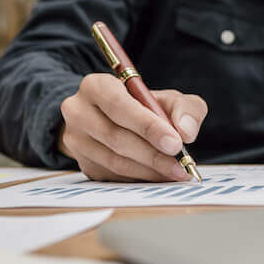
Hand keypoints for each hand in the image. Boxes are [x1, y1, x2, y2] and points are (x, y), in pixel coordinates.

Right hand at [58, 73, 207, 181]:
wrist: (119, 121)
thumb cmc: (145, 107)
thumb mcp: (168, 99)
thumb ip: (185, 108)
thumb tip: (186, 131)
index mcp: (96, 86)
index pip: (119, 105)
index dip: (148, 126)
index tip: (175, 143)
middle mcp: (78, 111)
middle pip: (116, 137)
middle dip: (154, 154)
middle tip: (181, 163)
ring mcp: (77, 141)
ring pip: (115, 161)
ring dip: (149, 170)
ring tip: (176, 172)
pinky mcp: (83, 164)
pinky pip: (113, 176)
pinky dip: (140, 178)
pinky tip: (159, 176)